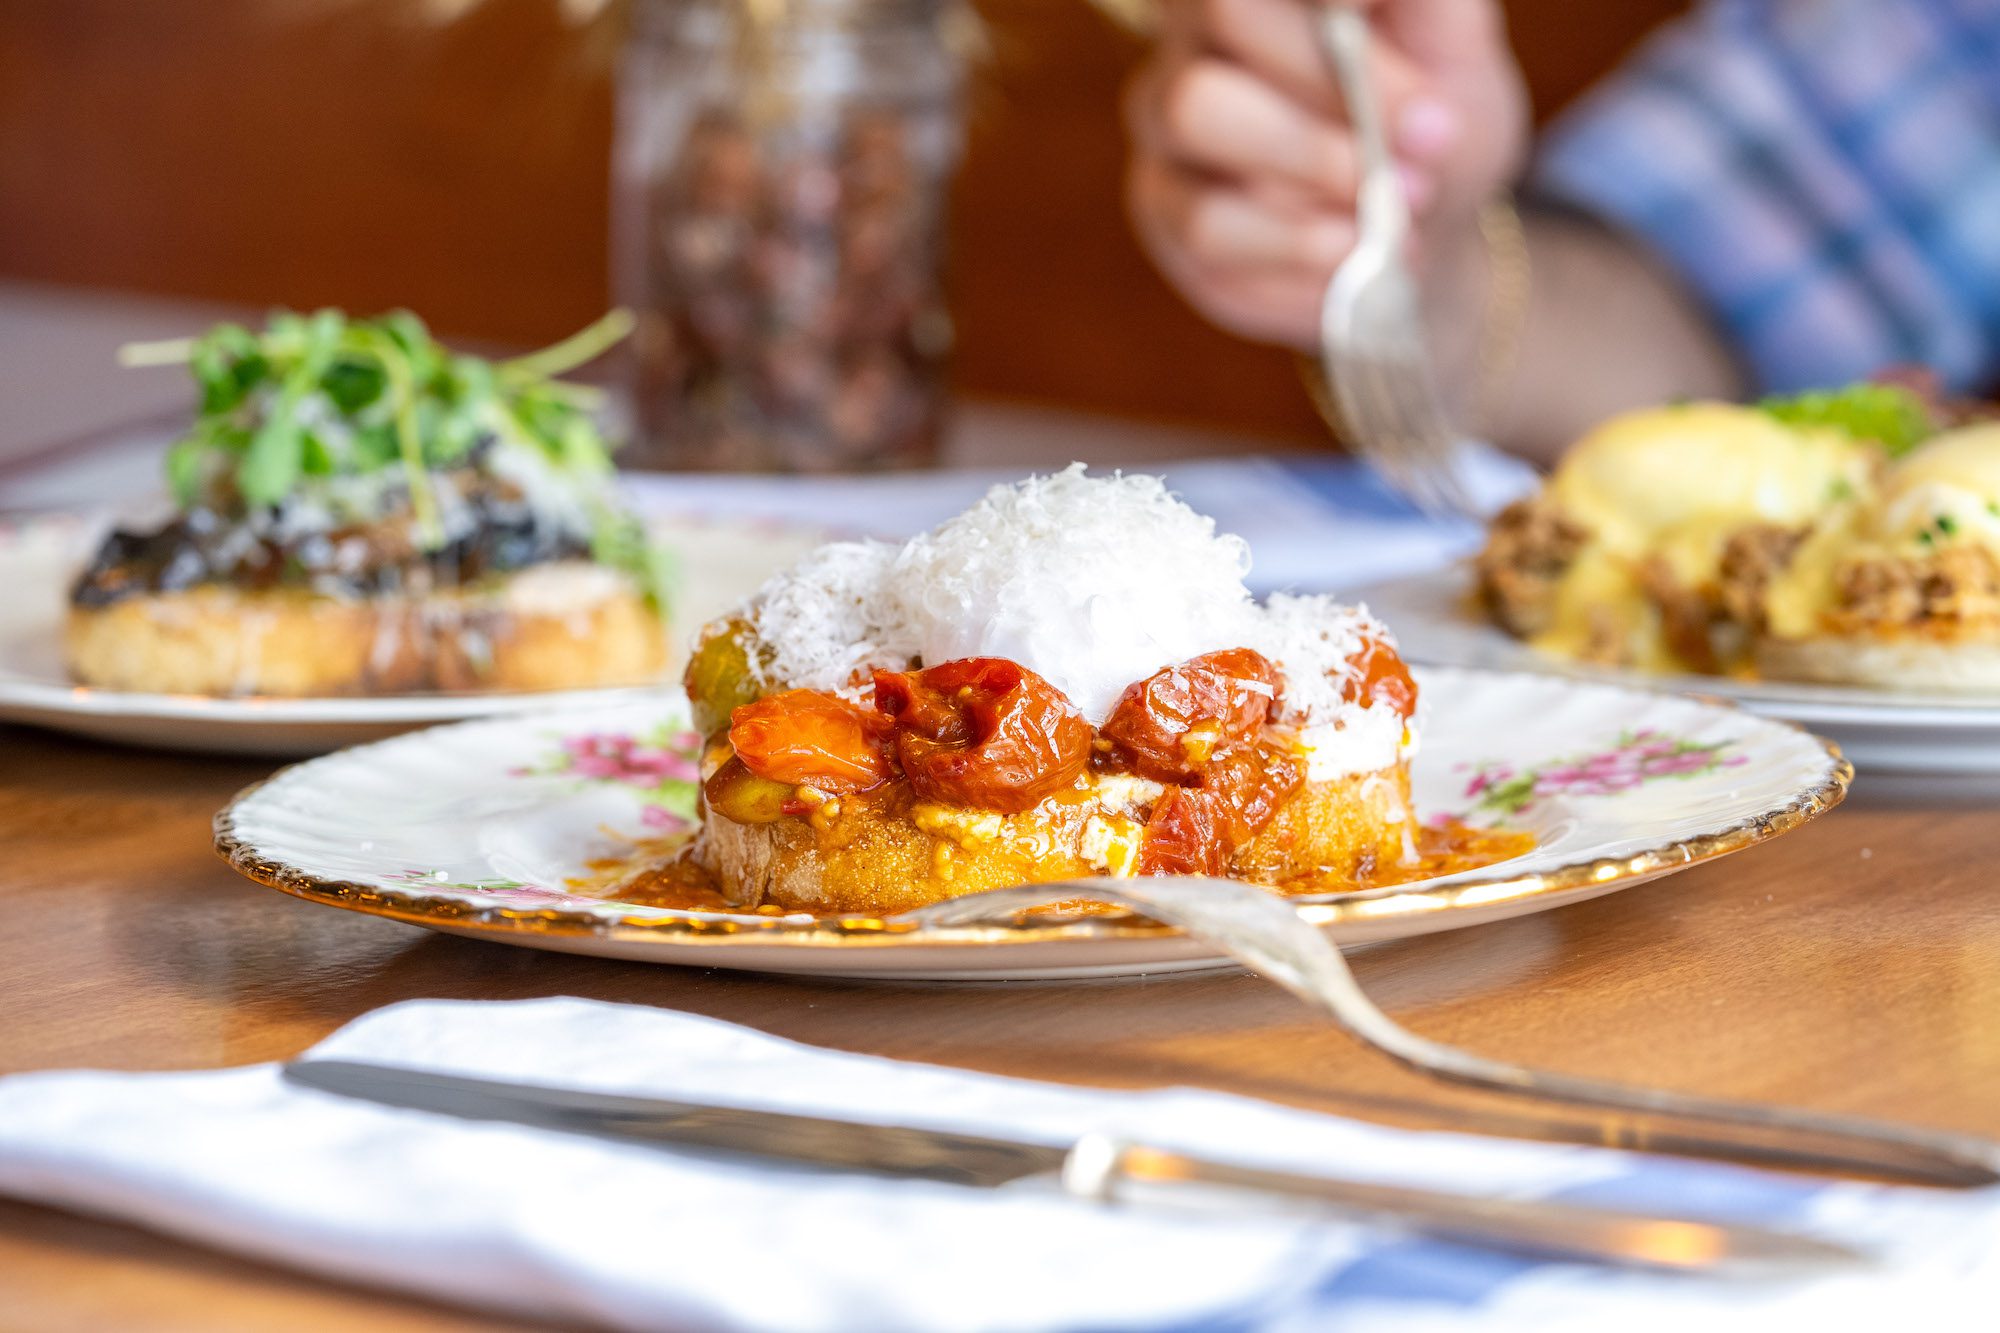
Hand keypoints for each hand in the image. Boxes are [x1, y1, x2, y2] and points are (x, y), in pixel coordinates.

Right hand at [1125, 0, 1528, 348]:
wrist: (1416, 231)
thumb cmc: (1425, 121)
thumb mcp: (1454, 48)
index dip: (1327, 3)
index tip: (1395, 52)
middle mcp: (1200, 35)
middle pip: (1223, 11)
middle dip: (1335, 78)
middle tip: (1427, 138)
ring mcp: (1166, 119)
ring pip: (1197, 112)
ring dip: (1313, 162)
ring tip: (1395, 206)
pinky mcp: (1162, 207)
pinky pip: (1205, 223)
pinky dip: (1297, 245)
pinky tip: (1349, 253)